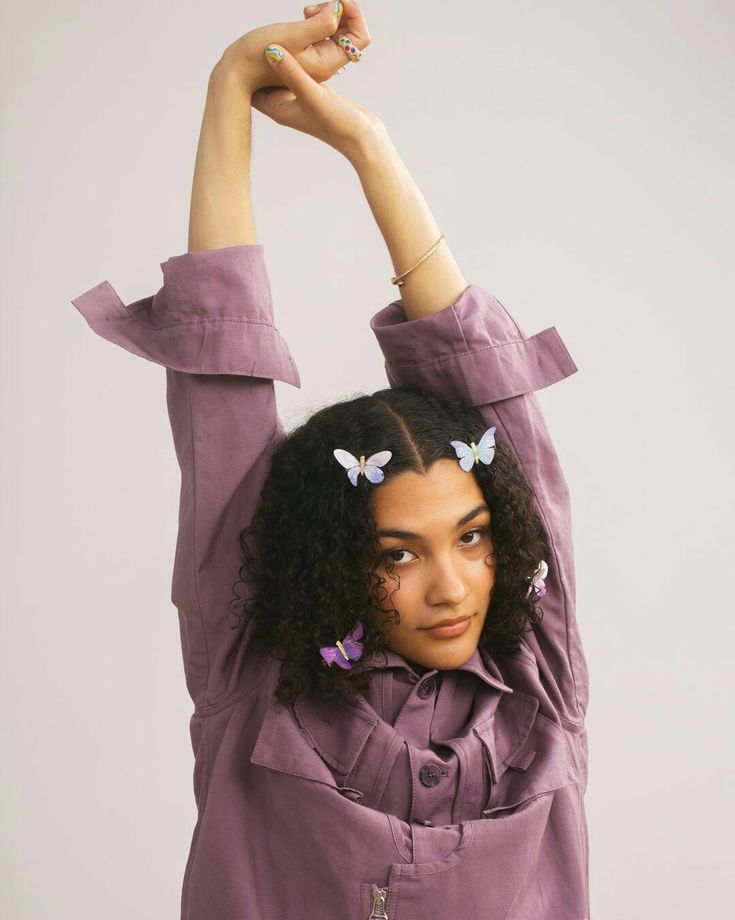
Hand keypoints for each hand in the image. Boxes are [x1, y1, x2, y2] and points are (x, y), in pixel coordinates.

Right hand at [218, 0, 370, 95]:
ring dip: (326, 15)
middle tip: (313, 9)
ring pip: (336, 32)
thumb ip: (320, 25)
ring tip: (305, 13)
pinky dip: (317, 21)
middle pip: (350, 33)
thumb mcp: (291, 37)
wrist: (237, 74)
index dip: (354, 14)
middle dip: (338, 13)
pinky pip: (322, 35)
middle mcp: (325, 65)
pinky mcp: (306, 56)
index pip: (359, 38)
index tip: (337, 1)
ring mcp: (316, 61)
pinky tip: (302, 18)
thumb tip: (339, 10)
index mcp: (326, 63)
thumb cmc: (258, 56)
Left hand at [250, 36, 384, 161]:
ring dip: (282, 52)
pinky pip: (299, 69)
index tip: (245, 46)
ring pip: (283, 70)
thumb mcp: (313, 95)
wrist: (363, 139)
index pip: (250, 86)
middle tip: (259, 33)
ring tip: (279, 32)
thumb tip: (271, 50)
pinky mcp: (314, 93)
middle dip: (262, 56)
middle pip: (264, 76)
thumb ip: (293, 73)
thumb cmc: (338, 124)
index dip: (245, 67)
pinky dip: (299, 56)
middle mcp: (285, 104)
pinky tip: (302, 42)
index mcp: (277, 108)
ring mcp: (299, 99)